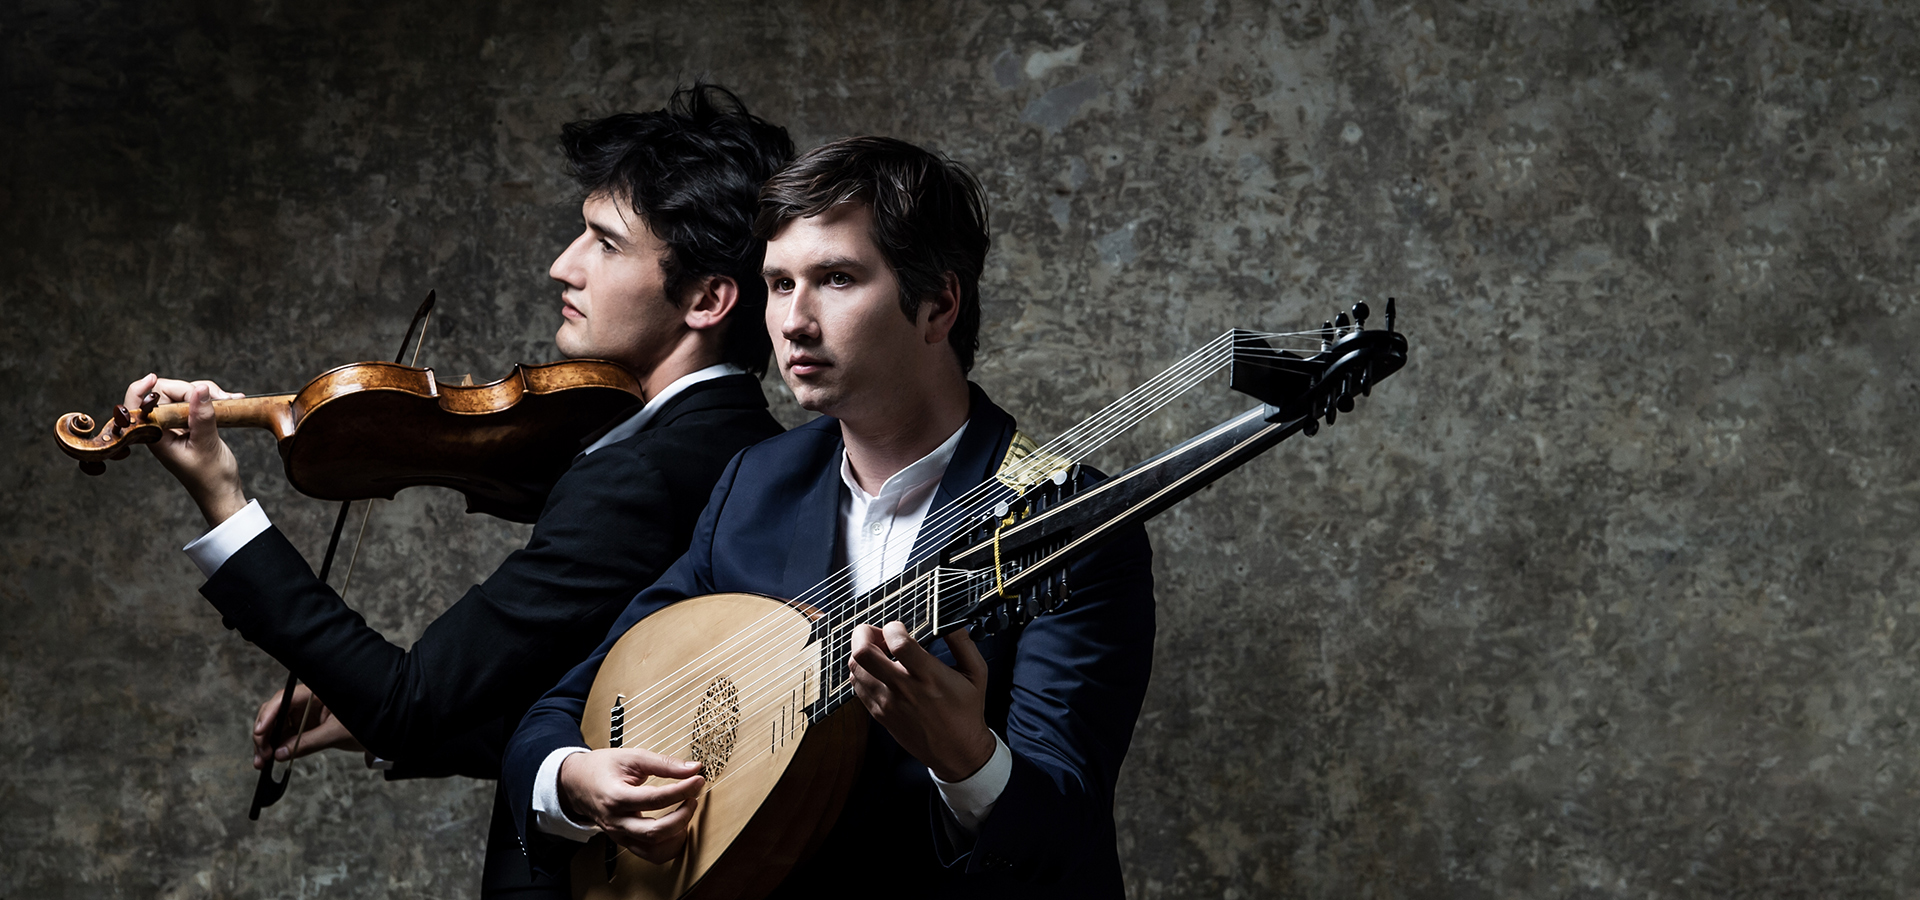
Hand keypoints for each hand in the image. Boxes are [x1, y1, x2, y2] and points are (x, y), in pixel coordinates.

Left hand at [124, 373, 248, 525]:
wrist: (223, 493)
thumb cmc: (211, 478)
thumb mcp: (207, 445)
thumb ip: (201, 416)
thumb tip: (200, 388)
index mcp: (157, 436)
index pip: (138, 405)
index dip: (142, 389)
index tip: (153, 378)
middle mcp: (163, 429)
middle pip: (165, 393)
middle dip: (190, 389)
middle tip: (217, 397)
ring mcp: (177, 426)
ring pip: (184, 395)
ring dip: (206, 393)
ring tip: (228, 401)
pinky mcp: (191, 425)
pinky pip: (196, 404)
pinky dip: (212, 399)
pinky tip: (230, 401)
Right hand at [251, 683, 364, 769]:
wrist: (386, 731)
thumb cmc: (368, 723)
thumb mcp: (336, 734)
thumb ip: (307, 743)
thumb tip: (279, 754)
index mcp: (317, 692)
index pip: (285, 698)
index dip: (269, 715)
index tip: (259, 732)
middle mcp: (308, 700)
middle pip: (276, 712)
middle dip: (264, 733)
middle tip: (261, 755)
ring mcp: (306, 713)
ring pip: (277, 725)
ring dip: (266, 743)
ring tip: (261, 762)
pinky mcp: (307, 726)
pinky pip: (286, 734)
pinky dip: (276, 746)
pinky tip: (269, 759)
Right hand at [558, 749, 704, 862]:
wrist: (577, 783)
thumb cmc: (603, 767)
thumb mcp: (632, 757)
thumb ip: (664, 763)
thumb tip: (693, 768)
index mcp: (616, 797)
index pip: (656, 799)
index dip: (682, 790)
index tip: (698, 780)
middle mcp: (617, 822)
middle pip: (655, 831)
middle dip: (682, 816)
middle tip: (693, 798)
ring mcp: (620, 835)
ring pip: (654, 849)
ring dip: (677, 834)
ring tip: (685, 812)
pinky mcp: (625, 841)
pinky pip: (650, 854)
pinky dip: (669, 845)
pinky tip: (676, 827)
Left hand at [848, 622, 995, 781]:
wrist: (957, 751)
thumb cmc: (967, 711)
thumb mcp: (976, 673)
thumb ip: (963, 642)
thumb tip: (949, 619)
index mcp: (929, 676)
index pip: (898, 644)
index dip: (893, 627)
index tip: (900, 628)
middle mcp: (904, 689)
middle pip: (863, 654)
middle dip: (864, 633)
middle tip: (877, 633)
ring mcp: (887, 703)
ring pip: (855, 668)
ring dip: (861, 652)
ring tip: (878, 651)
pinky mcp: (879, 714)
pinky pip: (856, 685)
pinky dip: (861, 671)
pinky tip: (877, 670)